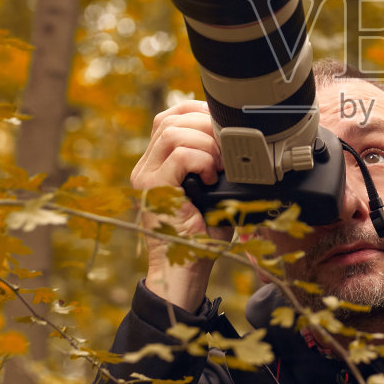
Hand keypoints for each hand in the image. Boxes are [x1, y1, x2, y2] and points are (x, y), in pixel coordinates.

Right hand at [130, 100, 221, 311]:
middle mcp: (146, 167)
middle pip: (170, 119)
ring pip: (174, 132)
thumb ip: (213, 161)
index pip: (171, 116)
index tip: (224, 125)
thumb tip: (238, 137)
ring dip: (206, 144)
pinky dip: (201, 161)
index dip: (199, 112)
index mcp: (157, 162)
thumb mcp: (213, 190)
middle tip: (227, 153)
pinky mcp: (153, 190)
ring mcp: (146, 178)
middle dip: (206, 126)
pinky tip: (210, 179)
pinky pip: (179, 155)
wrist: (187, 271)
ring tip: (219, 167)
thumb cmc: (204, 235)